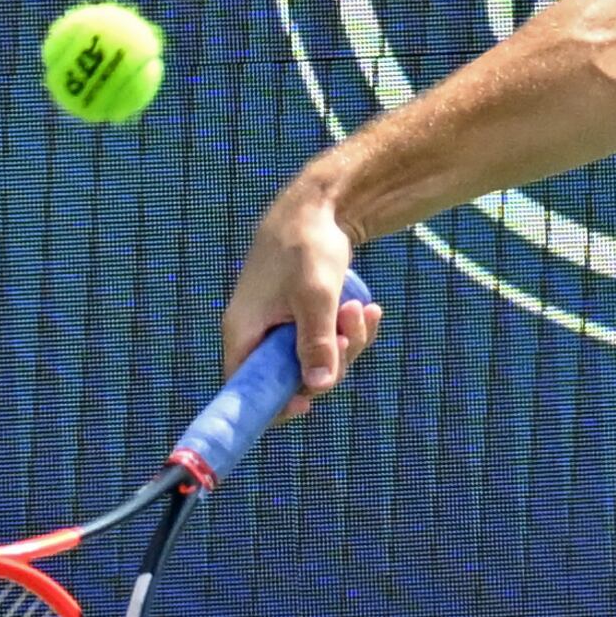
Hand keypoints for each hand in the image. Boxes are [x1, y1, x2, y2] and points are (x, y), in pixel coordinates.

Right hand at [222, 187, 384, 421]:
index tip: (306, 407)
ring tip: (363, 307)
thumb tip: (317, 387)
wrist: (317, 208)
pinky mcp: (300, 317)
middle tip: (351, 328)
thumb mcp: (315, 296)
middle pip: (294, 377)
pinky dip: (351, 329)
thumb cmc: (307, 247)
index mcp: (244, 332)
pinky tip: (370, 309)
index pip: (245, 388)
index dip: (272, 404)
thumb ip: (316, 342)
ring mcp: (279, 326)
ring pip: (317, 359)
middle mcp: (257, 334)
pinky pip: (328, 339)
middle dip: (332, 360)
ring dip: (348, 340)